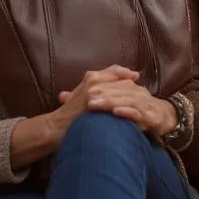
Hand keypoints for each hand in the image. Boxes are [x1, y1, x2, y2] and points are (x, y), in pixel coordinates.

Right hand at [10, 66, 139, 168]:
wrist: (55, 127)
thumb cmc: (68, 116)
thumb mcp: (80, 98)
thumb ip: (93, 92)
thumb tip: (103, 91)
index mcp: (90, 78)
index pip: (113, 70)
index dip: (125, 72)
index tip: (135, 76)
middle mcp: (93, 81)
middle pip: (120, 77)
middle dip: (132, 83)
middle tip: (143, 88)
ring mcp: (95, 91)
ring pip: (121, 87)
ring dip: (132, 92)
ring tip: (142, 99)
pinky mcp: (96, 104)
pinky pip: (117, 101)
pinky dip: (127, 104)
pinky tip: (136, 111)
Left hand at [67, 78, 177, 139]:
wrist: (164, 118)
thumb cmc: (135, 110)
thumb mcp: (113, 103)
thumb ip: (91, 98)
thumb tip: (61, 95)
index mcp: (125, 86)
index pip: (111, 80)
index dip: (97, 84)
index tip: (82, 91)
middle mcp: (135, 91)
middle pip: (116, 89)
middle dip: (100, 94)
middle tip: (86, 99)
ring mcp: (145, 103)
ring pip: (126, 99)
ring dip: (110, 101)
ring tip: (94, 105)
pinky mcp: (152, 117)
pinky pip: (139, 113)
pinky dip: (128, 112)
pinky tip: (116, 113)